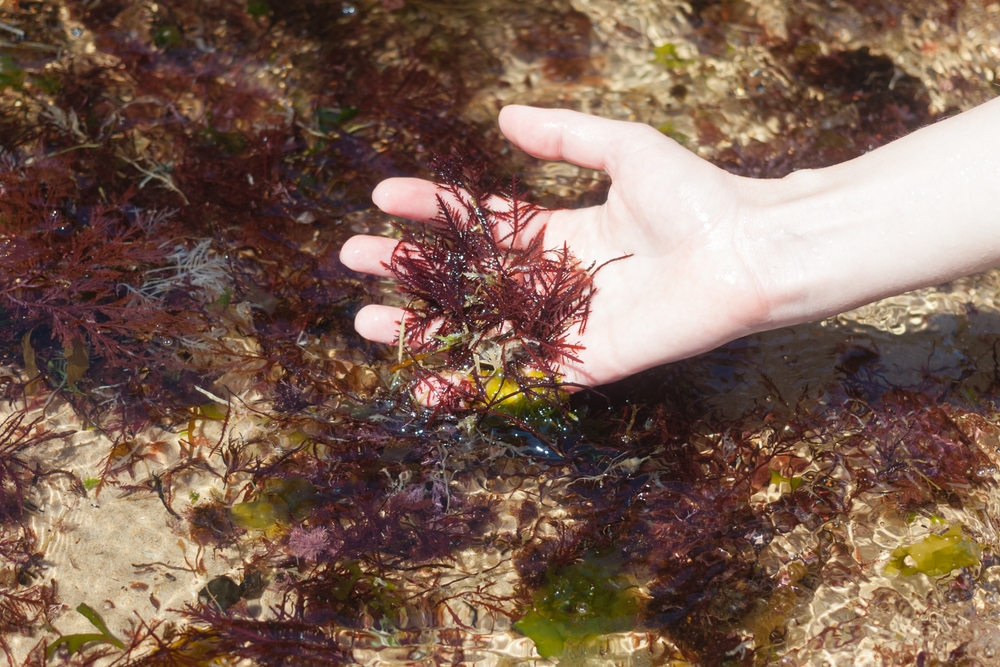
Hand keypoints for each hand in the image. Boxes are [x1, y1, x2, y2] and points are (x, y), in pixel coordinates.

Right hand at [340, 105, 774, 386]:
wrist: (748, 250)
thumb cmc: (696, 196)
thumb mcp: (623, 148)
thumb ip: (564, 136)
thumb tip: (502, 118)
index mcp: (565, 232)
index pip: (484, 224)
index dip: (434, 211)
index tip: (384, 199)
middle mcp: (559, 280)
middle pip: (469, 280)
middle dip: (411, 271)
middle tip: (354, 260)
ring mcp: (570, 323)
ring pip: (482, 330)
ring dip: (424, 330)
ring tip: (368, 323)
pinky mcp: (587, 361)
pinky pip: (520, 376)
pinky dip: (472, 384)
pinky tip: (423, 384)